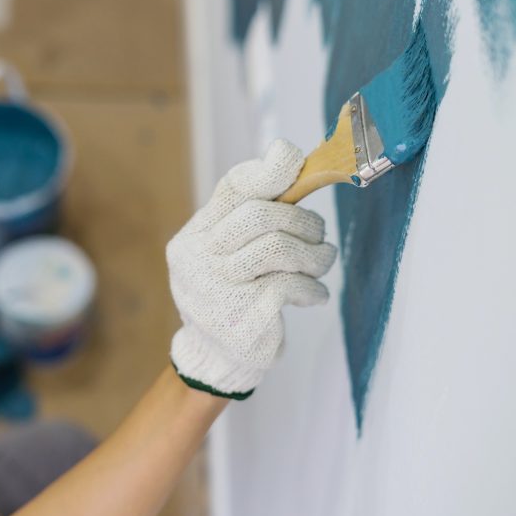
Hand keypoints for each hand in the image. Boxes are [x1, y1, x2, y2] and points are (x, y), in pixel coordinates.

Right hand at [166, 139, 336, 398]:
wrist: (217, 359)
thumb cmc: (232, 295)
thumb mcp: (231, 253)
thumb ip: (252, 213)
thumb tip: (285, 155)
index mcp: (193, 238)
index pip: (231, 189)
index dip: (268, 171)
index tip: (295, 160)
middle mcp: (197, 260)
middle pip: (258, 216)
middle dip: (301, 220)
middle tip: (318, 236)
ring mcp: (216, 290)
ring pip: (277, 248)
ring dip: (314, 254)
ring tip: (322, 263)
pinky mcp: (241, 318)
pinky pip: (289, 285)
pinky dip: (311, 288)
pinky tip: (312, 295)